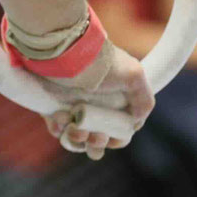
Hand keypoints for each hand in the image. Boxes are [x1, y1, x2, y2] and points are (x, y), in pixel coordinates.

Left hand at [40, 43, 151, 160]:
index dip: (116, 140)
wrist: (71, 52)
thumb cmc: (104, 63)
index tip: (112, 139)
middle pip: (97, 140)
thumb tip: (136, 123)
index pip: (117, 132)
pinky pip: (57, 129)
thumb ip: (144, 100)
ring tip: (76, 127)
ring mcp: (73, 111)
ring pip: (77, 138)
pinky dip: (59, 129)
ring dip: (78, 139)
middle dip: (97, 144)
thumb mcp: (134, 75)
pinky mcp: (53, 110)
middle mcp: (94, 109)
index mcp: (113, 105)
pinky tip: (61, 118)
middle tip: (95, 136)